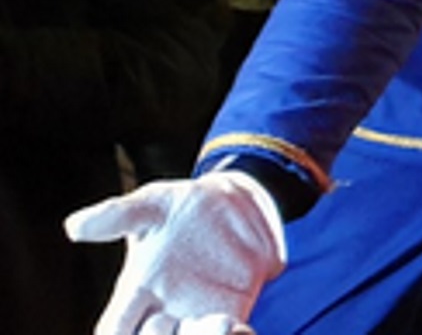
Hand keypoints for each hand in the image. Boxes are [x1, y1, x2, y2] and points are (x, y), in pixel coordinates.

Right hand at [65, 171, 284, 334]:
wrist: (241, 206)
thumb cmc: (185, 205)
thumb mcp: (152, 205)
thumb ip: (116, 216)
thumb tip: (74, 226)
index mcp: (136, 290)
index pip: (114, 329)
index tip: (142, 322)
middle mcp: (164, 309)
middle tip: (166, 319)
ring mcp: (198, 314)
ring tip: (215, 323)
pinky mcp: (232, 311)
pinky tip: (238, 327)